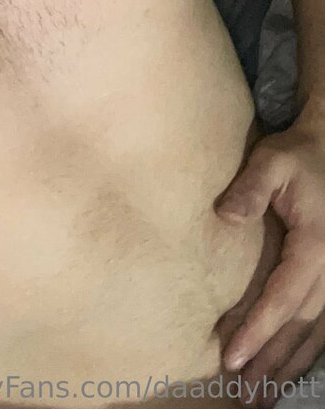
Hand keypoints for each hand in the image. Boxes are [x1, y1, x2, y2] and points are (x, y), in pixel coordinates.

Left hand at [215, 123, 324, 406]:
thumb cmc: (296, 156)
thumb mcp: (271, 161)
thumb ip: (249, 187)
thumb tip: (225, 215)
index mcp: (315, 246)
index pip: (283, 298)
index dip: (257, 330)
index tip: (231, 357)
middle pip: (299, 328)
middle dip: (269, 362)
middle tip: (242, 395)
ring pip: (314, 334)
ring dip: (286, 366)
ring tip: (260, 397)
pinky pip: (322, 326)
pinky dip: (304, 352)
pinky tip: (284, 371)